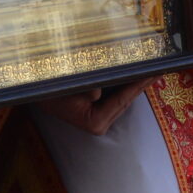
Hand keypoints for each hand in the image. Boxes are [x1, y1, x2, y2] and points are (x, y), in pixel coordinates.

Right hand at [36, 79, 150, 135]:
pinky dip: (124, 85)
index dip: (139, 84)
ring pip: (122, 98)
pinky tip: (134, 73)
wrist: (33, 90)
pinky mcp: (96, 113)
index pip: (123, 99)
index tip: (154, 72)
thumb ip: (85, 89)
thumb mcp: (67, 85)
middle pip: (127, 100)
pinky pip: (115, 97)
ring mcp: (99, 120)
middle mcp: (100, 124)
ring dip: (135, 84)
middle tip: (159, 68)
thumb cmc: (49, 87)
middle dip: (141, 84)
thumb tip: (97, 92)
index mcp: (95, 122)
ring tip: (151, 69)